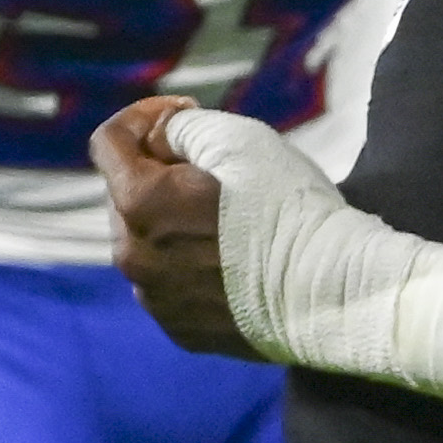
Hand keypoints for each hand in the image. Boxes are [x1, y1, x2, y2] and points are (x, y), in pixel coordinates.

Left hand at [95, 96, 442, 396]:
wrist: (334, 294)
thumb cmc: (289, 209)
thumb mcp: (239, 140)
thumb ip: (182, 129)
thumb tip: (160, 138)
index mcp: (138, 204)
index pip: (108, 142)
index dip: (144, 114)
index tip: (187, 112)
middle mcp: (133, 256)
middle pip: (126, 194)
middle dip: (160, 169)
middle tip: (218, 165)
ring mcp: (155, 300)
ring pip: (148, 240)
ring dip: (173, 217)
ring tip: (229, 215)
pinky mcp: (181, 329)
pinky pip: (170, 281)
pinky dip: (189, 261)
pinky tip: (234, 257)